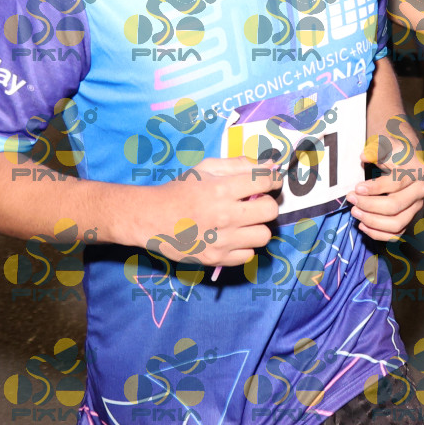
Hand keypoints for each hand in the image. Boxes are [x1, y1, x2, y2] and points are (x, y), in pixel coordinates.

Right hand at [137, 155, 278, 267]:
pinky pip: (248, 255)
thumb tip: (270, 165)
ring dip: (257, 227)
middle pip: (270, 211)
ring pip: (263, 236)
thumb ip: (238, 165)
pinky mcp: (215, 259)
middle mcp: (224, 216)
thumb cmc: (179, 190)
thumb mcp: (205, 168)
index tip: (270, 182)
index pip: (265, 181)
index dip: (273, 180)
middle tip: (254, 204)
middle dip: (266, 204)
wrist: (150, 218)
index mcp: (221, 189)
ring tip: (243, 222)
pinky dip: (244, 246)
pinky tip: (232, 237)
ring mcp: (220, 240)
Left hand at [354, 122, 423, 242]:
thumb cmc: (395, 155)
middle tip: (352, 200)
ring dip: (372, 221)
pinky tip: (362, 225)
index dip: (375, 187)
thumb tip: (364, 156)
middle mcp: (419, 191)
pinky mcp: (410, 219)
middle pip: (395, 205)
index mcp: (416, 171)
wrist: (408, 163)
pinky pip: (396, 235)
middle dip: (369, 205)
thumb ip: (377, 148)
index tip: (357, 188)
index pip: (397, 183)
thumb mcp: (388, 146)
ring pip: (397, 224)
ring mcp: (416, 207)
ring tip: (355, 212)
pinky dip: (378, 234)